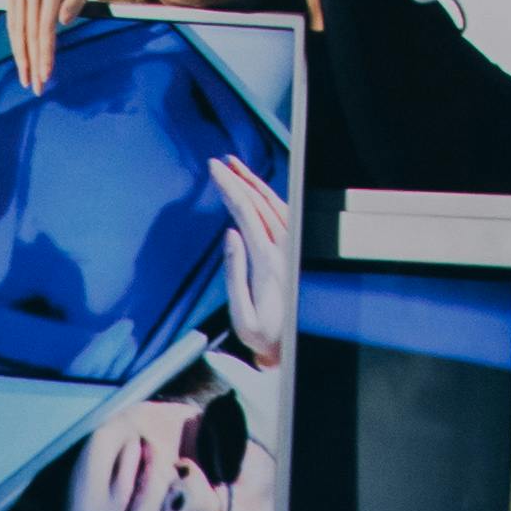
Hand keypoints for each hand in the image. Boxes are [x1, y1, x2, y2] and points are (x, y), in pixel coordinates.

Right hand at [6, 0, 91, 90]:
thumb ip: (77, 1)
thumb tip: (62, 20)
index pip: (45, 25)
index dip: (45, 52)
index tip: (46, 75)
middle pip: (30, 32)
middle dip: (33, 62)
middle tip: (37, 86)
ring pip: (17, 30)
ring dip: (21, 59)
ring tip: (26, 81)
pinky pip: (12, 24)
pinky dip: (15, 45)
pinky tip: (21, 63)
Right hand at [212, 152, 291, 367]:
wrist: (292, 347)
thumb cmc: (264, 336)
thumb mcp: (242, 315)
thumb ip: (234, 273)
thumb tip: (231, 235)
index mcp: (267, 262)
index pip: (246, 212)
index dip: (230, 187)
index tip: (215, 170)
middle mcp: (284, 249)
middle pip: (260, 203)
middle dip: (238, 179)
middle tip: (220, 163)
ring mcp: (292, 248)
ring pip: (275, 204)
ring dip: (255, 184)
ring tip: (237, 168)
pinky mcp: (295, 251)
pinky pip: (284, 214)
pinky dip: (269, 198)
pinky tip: (258, 190)